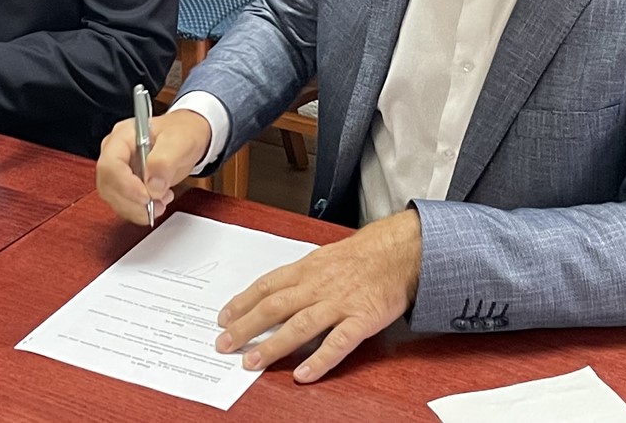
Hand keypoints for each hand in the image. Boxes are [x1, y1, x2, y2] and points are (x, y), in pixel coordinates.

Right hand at [96, 108, 210, 224]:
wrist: (187, 138)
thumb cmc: (181, 133)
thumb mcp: (179, 141)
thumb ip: (164, 161)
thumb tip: (153, 186)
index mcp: (123, 136)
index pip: (110, 164)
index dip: (125, 184)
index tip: (146, 196)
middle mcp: (115, 153)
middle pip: (108, 184)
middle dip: (131, 201)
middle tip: (156, 205)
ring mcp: (118, 170)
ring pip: (113, 198)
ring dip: (136, 209)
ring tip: (161, 203)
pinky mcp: (124, 185)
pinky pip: (123, 204)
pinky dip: (139, 211)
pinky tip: (157, 203)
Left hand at [215, 210, 422, 382]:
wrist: (401, 251)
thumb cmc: (362, 255)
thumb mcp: (324, 257)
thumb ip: (299, 276)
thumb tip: (272, 292)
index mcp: (306, 269)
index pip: (266, 286)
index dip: (242, 303)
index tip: (224, 318)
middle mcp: (318, 286)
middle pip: (274, 306)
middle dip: (246, 326)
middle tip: (224, 344)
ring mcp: (339, 303)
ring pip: (300, 325)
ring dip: (273, 345)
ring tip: (252, 361)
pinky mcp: (362, 319)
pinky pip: (338, 342)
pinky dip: (320, 360)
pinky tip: (303, 374)